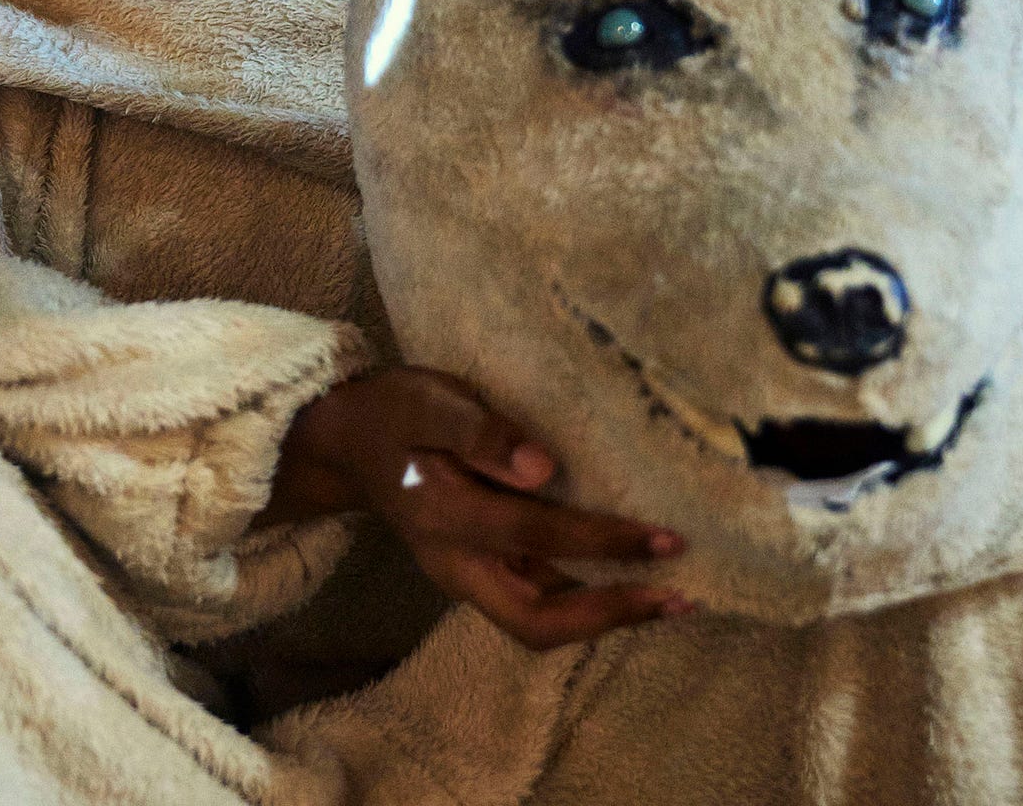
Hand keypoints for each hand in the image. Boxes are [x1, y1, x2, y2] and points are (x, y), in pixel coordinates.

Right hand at [256, 365, 689, 650]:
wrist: (345, 442)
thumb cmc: (394, 412)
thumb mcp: (429, 401)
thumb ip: (481, 432)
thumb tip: (543, 468)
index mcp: (444, 517)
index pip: (536, 536)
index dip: (603, 542)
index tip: (666, 539)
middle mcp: (455, 563)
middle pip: (535, 622)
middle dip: (609, 615)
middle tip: (677, 599)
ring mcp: (465, 575)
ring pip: (537, 622)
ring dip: (603, 616)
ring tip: (669, 599)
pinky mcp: (478, 570)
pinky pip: (535, 601)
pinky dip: (584, 601)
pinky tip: (626, 582)